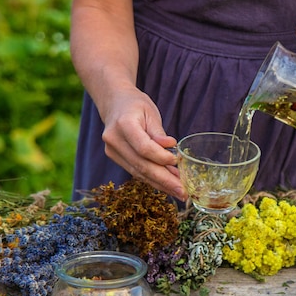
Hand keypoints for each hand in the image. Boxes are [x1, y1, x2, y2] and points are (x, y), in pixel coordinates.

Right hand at [99, 84, 186, 200]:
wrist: (114, 103)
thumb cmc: (136, 105)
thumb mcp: (150, 112)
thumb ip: (159, 133)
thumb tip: (171, 148)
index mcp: (123, 124)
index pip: (144, 148)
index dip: (161, 157)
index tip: (177, 161)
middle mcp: (114, 140)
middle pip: (141, 165)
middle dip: (165, 181)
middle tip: (183, 192)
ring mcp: (112, 151)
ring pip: (139, 173)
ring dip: (161, 184)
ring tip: (179, 191)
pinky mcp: (115, 158)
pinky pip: (136, 171)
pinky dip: (153, 179)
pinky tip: (168, 184)